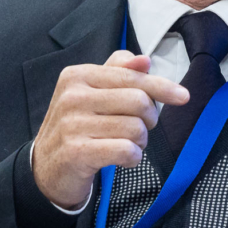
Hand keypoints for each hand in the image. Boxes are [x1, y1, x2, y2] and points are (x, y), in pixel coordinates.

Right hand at [31, 50, 189, 209]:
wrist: (45, 168)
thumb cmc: (78, 126)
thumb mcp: (93, 93)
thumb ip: (119, 73)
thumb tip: (145, 59)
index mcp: (78, 75)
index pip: (132, 76)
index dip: (162, 86)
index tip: (183, 96)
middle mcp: (73, 96)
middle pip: (138, 101)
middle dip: (149, 118)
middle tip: (140, 128)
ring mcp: (72, 124)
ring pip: (135, 128)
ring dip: (140, 141)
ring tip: (127, 144)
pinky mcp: (76, 152)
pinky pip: (125, 150)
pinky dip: (133, 156)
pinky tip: (124, 158)